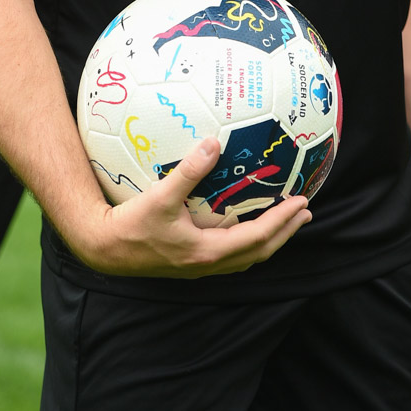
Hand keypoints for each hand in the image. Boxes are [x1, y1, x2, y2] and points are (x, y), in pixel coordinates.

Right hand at [71, 137, 309, 277]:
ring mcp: (200, 268)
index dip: (282, 221)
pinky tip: (245, 225)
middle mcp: (208, 265)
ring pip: (246, 258)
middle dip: (285, 233)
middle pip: (259, 252)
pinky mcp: (190, 263)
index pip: (257, 238)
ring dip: (269, 239)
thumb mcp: (160, 196)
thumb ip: (188, 170)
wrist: (105, 249)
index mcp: (207, 251)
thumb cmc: (131, 225)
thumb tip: (213, 143)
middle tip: (305, 212)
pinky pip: (231, 256)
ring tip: (285, 220)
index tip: (302, 203)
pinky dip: (248, 242)